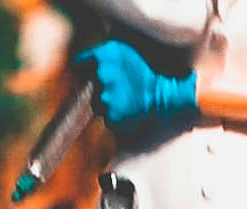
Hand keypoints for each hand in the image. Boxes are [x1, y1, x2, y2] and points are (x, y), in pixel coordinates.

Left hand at [84, 38, 201, 148]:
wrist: (166, 92)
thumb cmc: (147, 70)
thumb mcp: (124, 49)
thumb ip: (104, 52)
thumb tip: (89, 56)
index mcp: (102, 55)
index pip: (79, 64)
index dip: (85, 70)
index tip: (91, 75)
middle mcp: (100, 74)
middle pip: (90, 87)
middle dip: (102, 89)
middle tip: (120, 89)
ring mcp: (105, 97)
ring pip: (98, 105)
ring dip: (109, 104)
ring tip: (127, 100)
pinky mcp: (112, 116)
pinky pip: (109, 120)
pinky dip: (117, 118)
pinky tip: (129, 111)